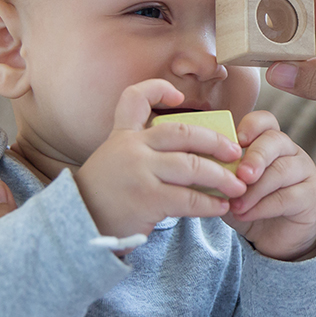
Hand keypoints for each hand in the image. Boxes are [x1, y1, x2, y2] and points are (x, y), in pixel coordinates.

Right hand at [73, 79, 246, 238]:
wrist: (78, 227)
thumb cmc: (105, 196)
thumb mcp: (114, 161)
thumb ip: (142, 150)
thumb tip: (194, 154)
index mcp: (123, 135)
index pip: (134, 98)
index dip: (158, 89)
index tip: (179, 96)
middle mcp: (131, 147)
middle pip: (183, 132)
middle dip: (216, 142)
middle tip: (235, 153)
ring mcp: (139, 171)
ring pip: (192, 166)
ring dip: (221, 177)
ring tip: (237, 187)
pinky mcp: (146, 198)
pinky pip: (188, 198)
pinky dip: (210, 203)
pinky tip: (221, 207)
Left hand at [223, 110, 315, 261]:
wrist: (275, 238)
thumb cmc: (251, 205)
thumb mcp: (232, 187)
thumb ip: (222, 174)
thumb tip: (199, 165)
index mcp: (270, 142)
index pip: (266, 121)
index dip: (251, 126)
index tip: (236, 141)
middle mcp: (290, 152)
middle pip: (276, 140)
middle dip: (255, 156)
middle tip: (240, 175)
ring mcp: (304, 172)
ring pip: (281, 170)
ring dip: (254, 189)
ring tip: (235, 205)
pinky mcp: (310, 196)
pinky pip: (287, 196)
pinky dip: (262, 207)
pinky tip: (246, 215)